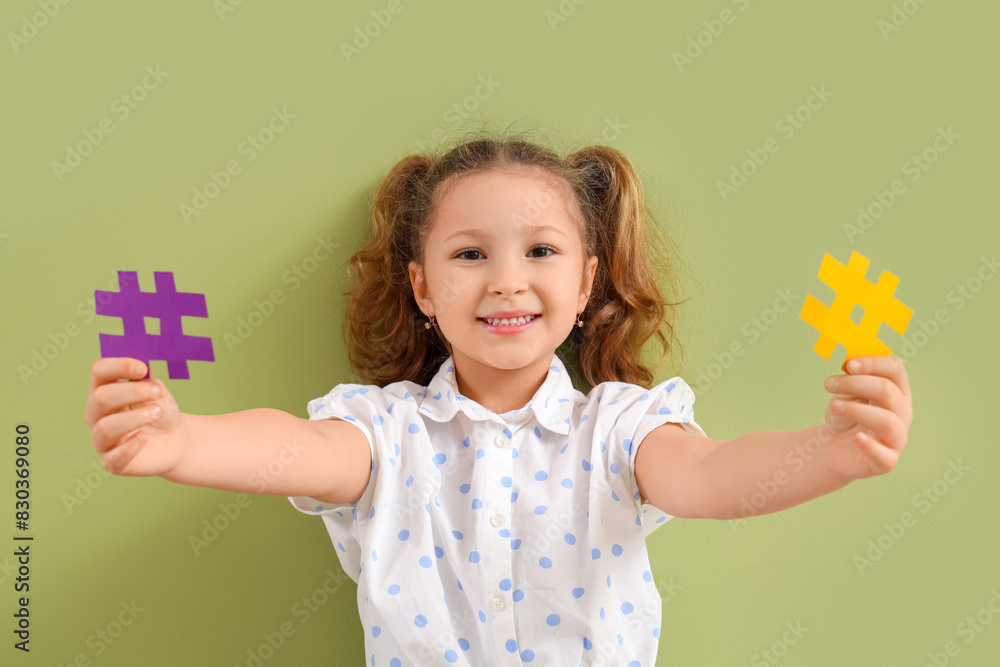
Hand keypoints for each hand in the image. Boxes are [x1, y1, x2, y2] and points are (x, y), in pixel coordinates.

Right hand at [85, 357, 186, 476]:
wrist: (176, 438)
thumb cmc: (159, 409)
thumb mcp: (155, 389)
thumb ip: (146, 377)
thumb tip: (142, 363)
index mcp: (103, 390)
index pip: (99, 371)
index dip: (119, 366)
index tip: (143, 368)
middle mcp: (96, 414)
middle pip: (101, 397)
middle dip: (133, 392)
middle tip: (158, 392)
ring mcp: (102, 439)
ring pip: (105, 427)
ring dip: (135, 417)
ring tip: (157, 412)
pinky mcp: (113, 462)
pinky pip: (114, 456)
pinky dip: (130, 447)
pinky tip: (143, 439)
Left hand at [821, 355, 912, 480]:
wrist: (833, 447)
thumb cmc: (845, 415)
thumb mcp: (846, 393)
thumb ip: (851, 378)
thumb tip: (849, 363)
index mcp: (896, 391)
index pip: (895, 369)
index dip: (873, 363)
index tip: (848, 364)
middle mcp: (902, 413)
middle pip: (888, 392)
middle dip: (856, 384)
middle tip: (830, 384)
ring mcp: (897, 438)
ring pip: (887, 420)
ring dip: (856, 410)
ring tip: (833, 407)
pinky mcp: (887, 461)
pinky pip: (885, 455)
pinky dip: (871, 445)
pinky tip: (857, 438)